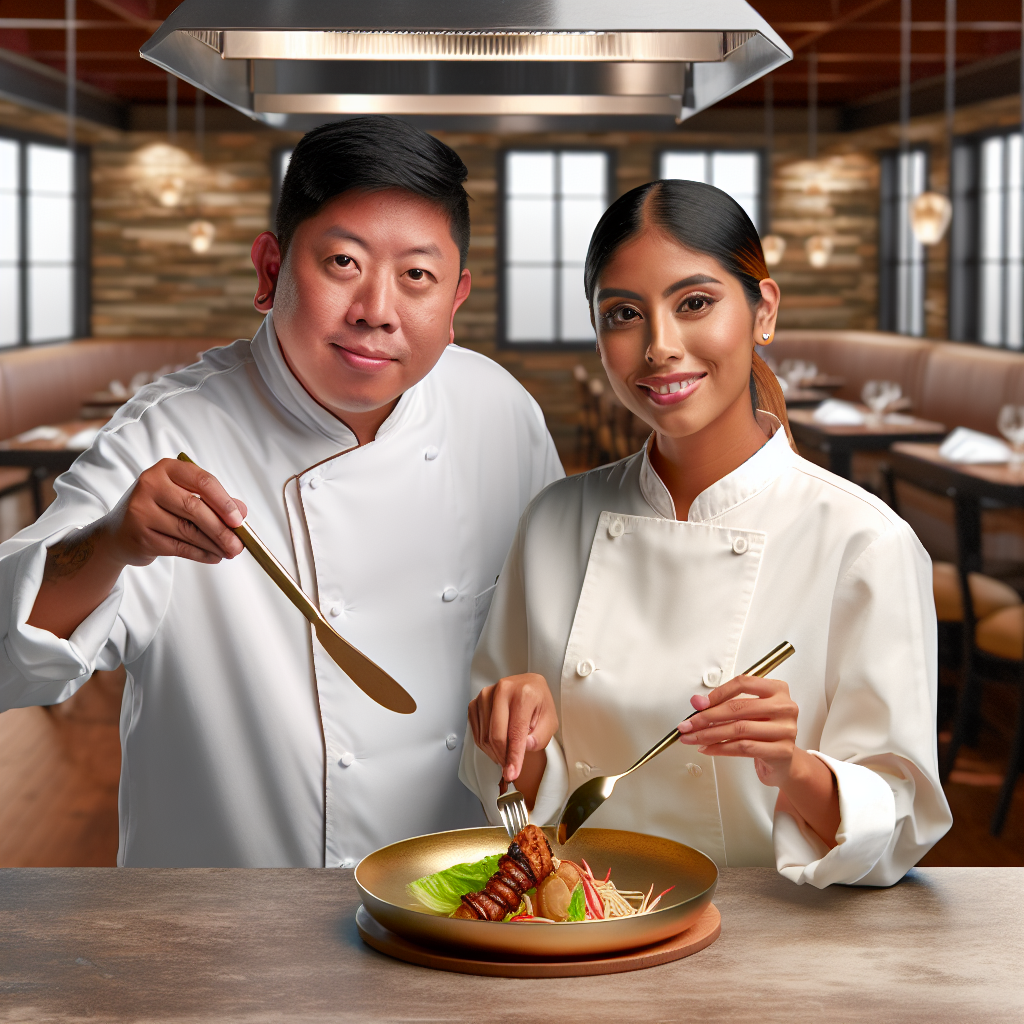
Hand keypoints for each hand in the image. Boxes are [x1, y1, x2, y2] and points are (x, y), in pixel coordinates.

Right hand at [101, 458, 247, 565]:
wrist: (118, 533)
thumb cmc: (159, 510)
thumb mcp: (184, 497)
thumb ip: (214, 502)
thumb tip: (242, 513)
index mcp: (167, 469)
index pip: (202, 481)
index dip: (224, 501)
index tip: (239, 520)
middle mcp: (151, 485)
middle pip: (195, 508)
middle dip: (222, 529)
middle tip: (239, 545)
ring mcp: (141, 510)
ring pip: (188, 530)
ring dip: (214, 544)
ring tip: (230, 552)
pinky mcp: (140, 535)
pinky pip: (179, 547)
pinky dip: (200, 554)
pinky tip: (213, 556)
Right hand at [467, 672, 557, 785]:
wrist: (528, 686)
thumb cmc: (538, 703)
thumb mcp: (550, 721)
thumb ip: (540, 738)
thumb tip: (523, 748)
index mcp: (524, 693)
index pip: (515, 732)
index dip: (514, 756)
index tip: (511, 774)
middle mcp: (503, 690)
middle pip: (496, 735)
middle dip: (503, 757)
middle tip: (510, 768)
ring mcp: (486, 695)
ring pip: (484, 736)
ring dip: (495, 752)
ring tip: (507, 752)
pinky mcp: (475, 702)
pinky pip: (476, 732)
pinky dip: (485, 745)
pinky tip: (497, 744)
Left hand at [677, 674, 798, 785]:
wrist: (784, 762)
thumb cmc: (764, 732)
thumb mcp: (746, 713)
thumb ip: (722, 703)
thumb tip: (698, 702)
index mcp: (777, 690)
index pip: (743, 683)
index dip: (718, 693)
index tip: (700, 704)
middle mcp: (784, 707)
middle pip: (738, 708)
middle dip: (707, 717)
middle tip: (689, 724)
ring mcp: (785, 730)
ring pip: (738, 729)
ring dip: (709, 734)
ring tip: (693, 738)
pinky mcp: (781, 751)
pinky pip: (743, 748)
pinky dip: (720, 748)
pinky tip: (707, 748)